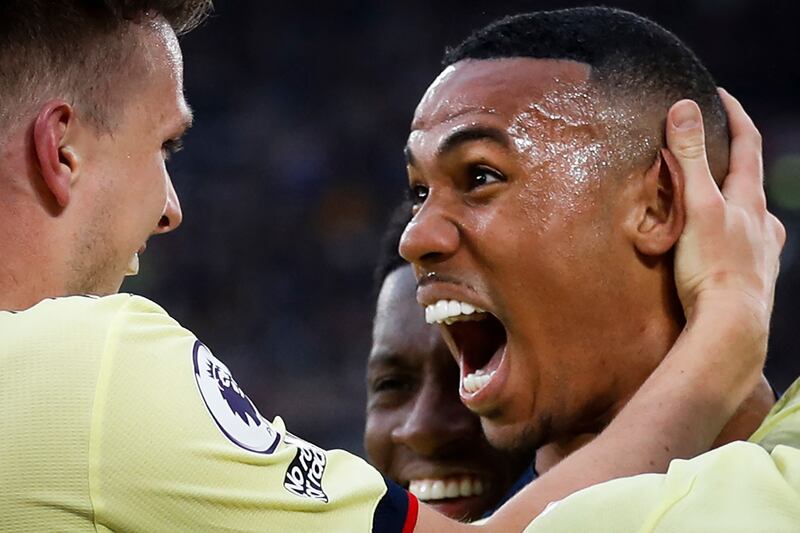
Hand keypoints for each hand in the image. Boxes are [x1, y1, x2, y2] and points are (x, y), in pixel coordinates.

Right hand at [664, 90, 784, 343]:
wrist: (731, 327)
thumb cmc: (712, 267)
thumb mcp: (697, 206)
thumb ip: (688, 158)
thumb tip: (684, 108)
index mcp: (750, 201)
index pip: (748, 145)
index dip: (734, 116)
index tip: (719, 95)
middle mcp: (763, 223)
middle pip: (751, 180)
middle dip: (733, 159)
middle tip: (711, 148)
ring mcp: (761, 252)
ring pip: (751, 216)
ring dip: (735, 201)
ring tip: (716, 200)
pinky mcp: (753, 279)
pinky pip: (745, 247)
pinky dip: (732, 235)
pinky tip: (724, 247)